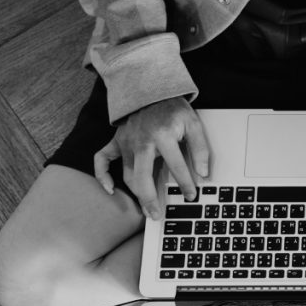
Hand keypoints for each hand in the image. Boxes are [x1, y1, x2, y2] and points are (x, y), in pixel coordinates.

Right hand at [93, 97, 210, 220]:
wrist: (151, 91)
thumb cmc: (173, 109)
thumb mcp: (193, 123)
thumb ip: (200, 148)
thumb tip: (204, 173)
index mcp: (163, 136)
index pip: (176, 166)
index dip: (185, 184)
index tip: (191, 195)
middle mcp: (142, 142)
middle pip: (142, 178)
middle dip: (150, 199)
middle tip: (158, 215)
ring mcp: (126, 142)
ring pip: (127, 174)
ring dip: (135, 194)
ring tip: (147, 208)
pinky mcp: (116, 141)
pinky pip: (101, 159)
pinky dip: (102, 175)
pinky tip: (110, 189)